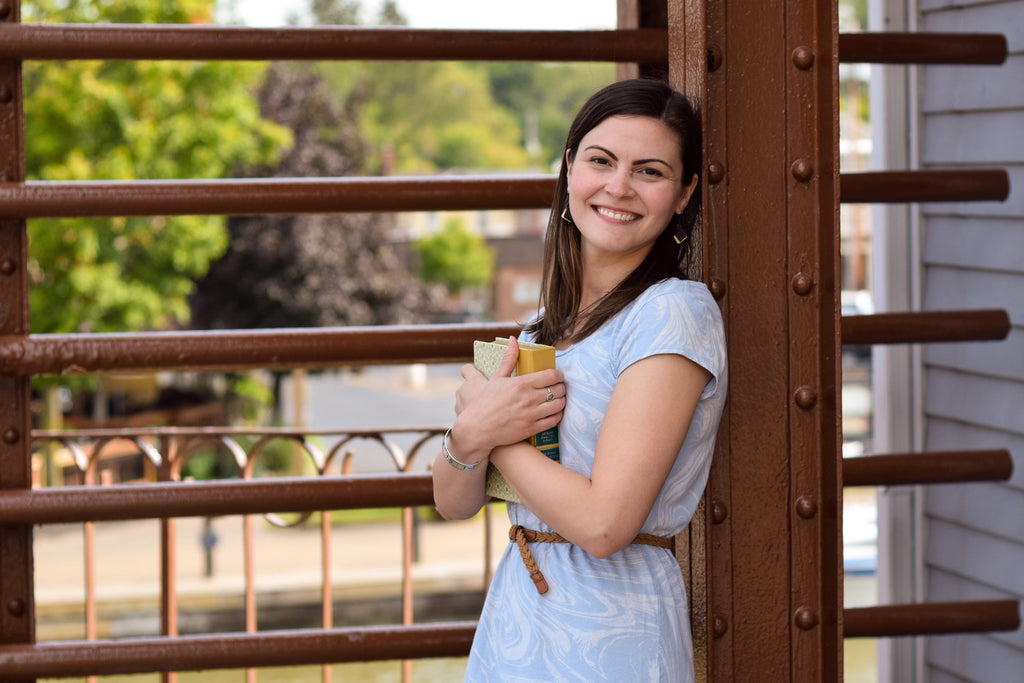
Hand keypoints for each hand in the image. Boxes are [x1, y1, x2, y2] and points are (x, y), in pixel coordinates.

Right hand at [451, 336, 564, 456]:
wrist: (477, 428)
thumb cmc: (485, 402)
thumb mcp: (496, 378)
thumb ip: (509, 359)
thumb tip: (513, 340)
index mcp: (521, 383)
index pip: (551, 375)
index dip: (559, 374)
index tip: (558, 375)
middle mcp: (528, 399)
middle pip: (558, 390)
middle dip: (561, 387)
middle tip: (559, 387)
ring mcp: (531, 415)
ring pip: (558, 405)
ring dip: (561, 401)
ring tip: (558, 399)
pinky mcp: (531, 429)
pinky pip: (554, 421)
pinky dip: (558, 415)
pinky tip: (554, 412)